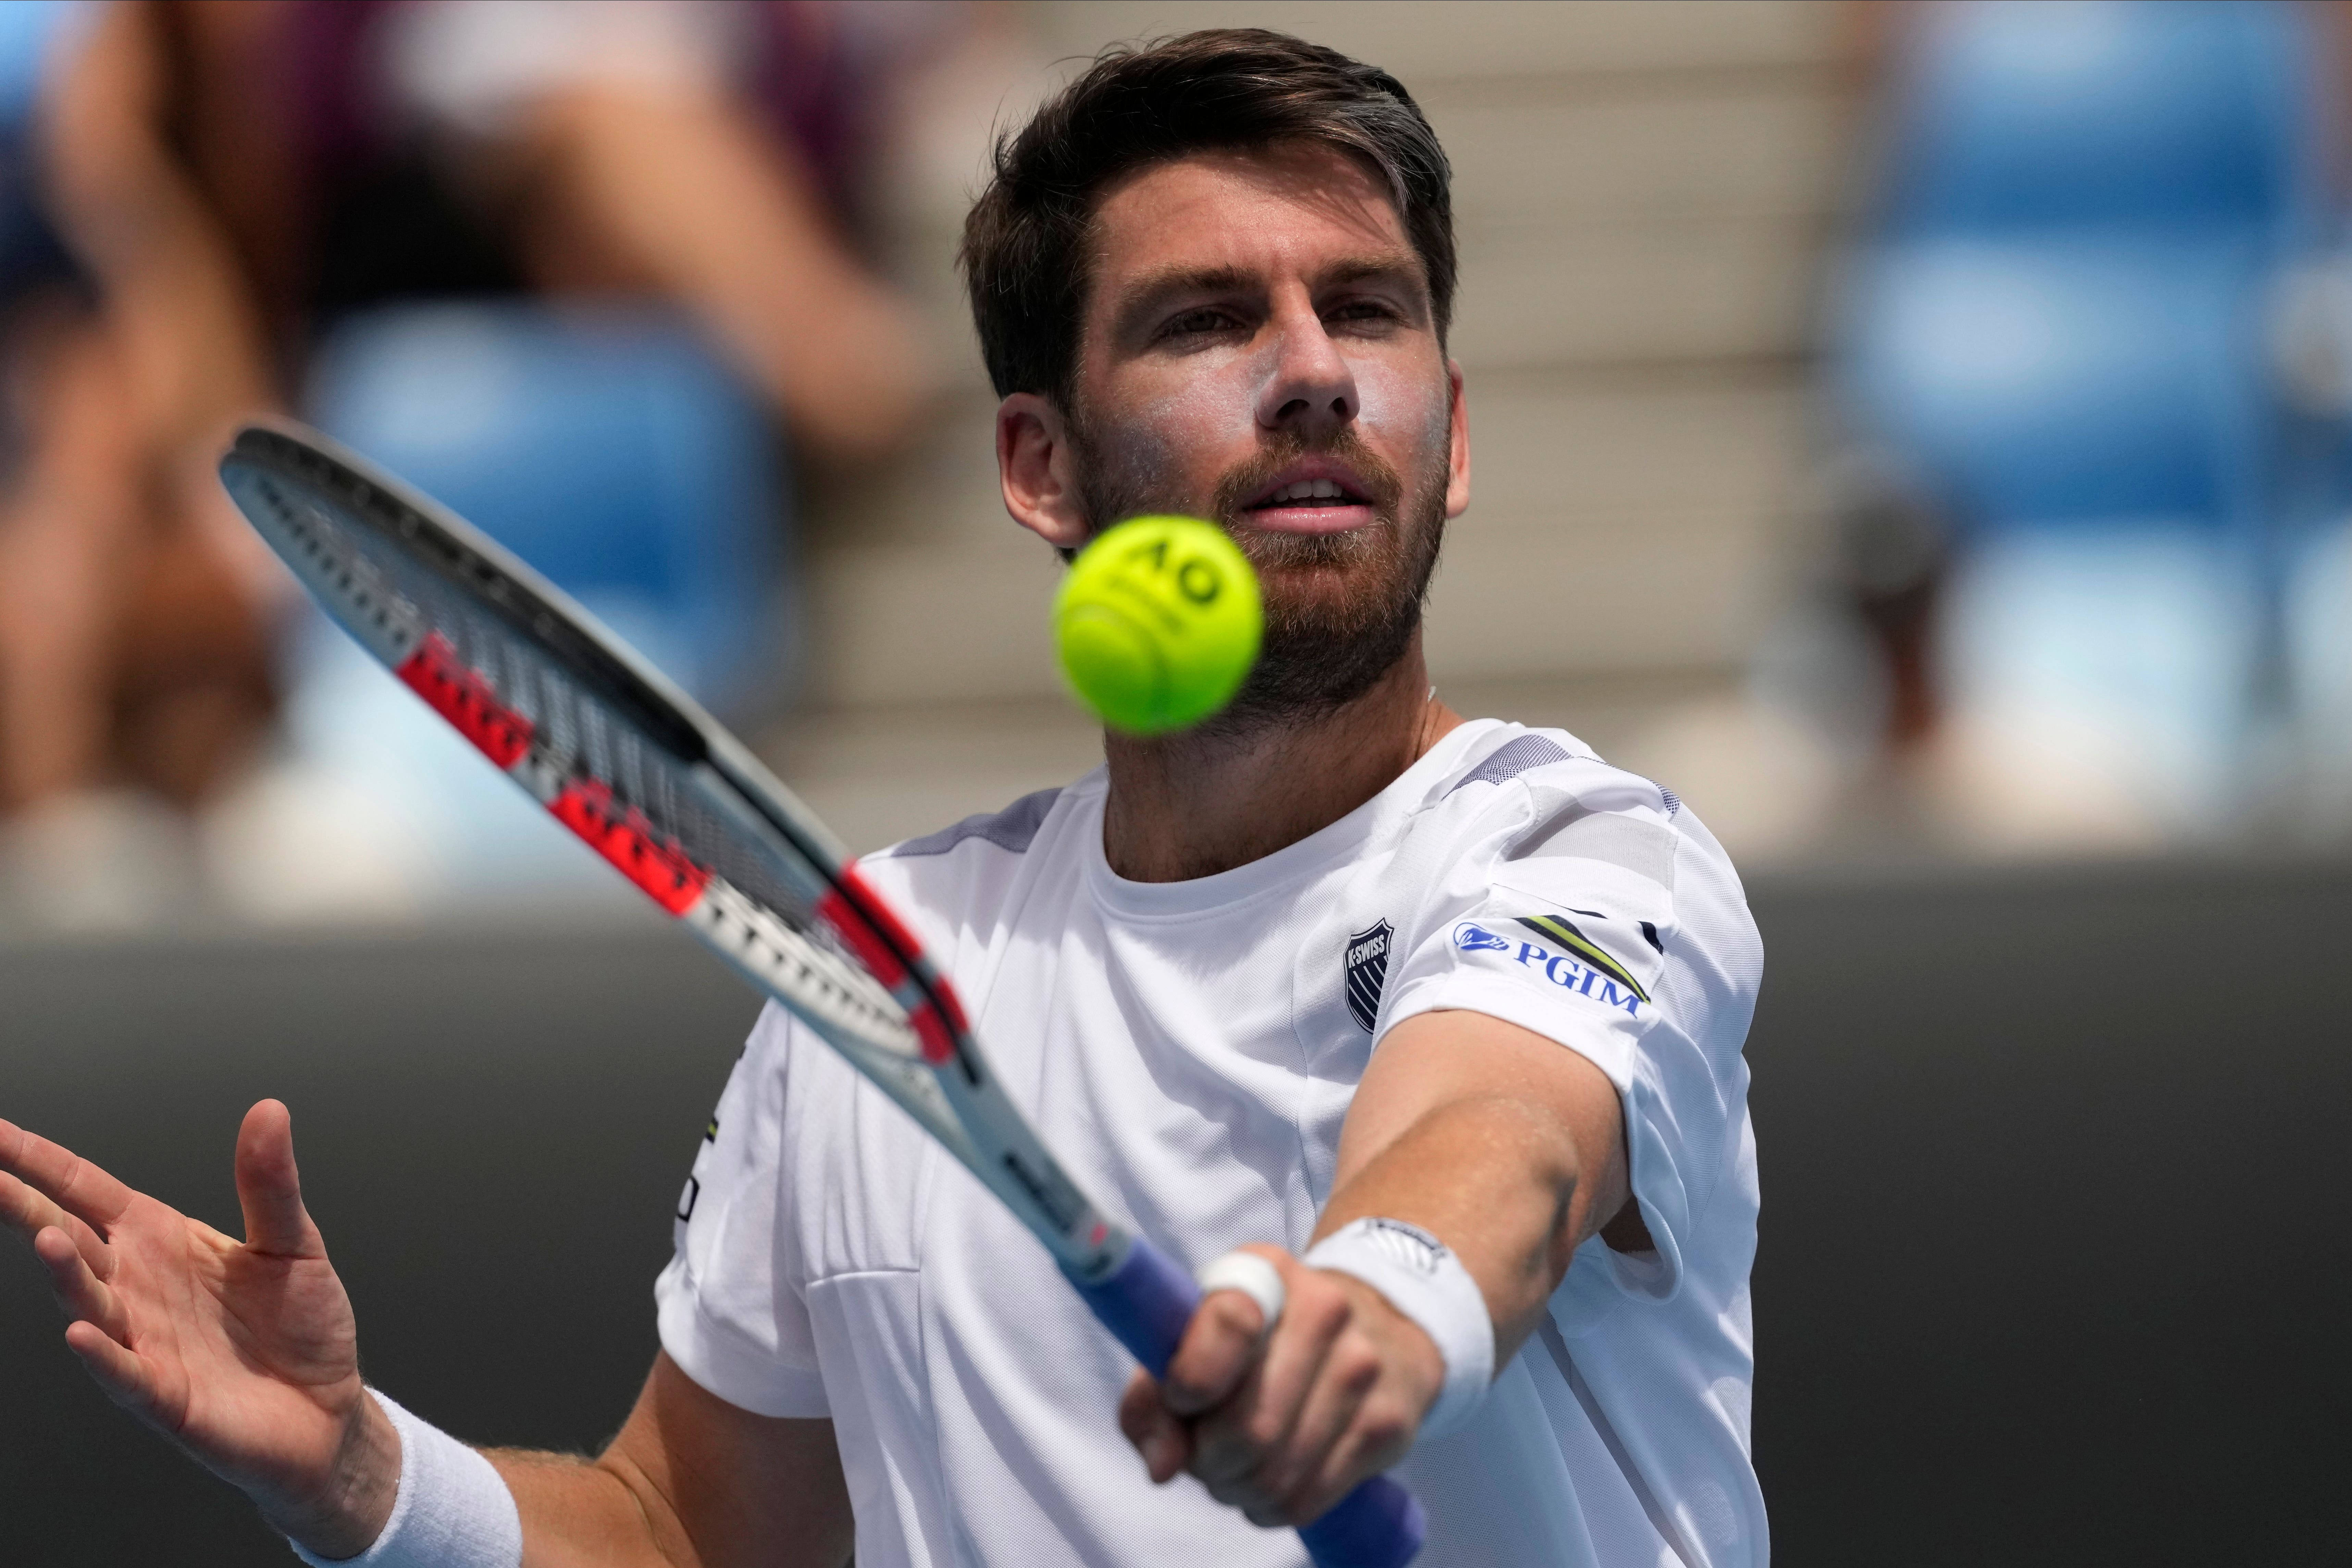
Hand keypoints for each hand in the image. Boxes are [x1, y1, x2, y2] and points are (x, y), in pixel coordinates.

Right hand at [0, 1100, 398, 1555]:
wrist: (328, 1406)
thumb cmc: (302, 1325)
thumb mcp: (292, 1242)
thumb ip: (270, 1182)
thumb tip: (269, 1110)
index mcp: (161, 1242)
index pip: (87, 1192)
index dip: (42, 1162)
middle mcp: (138, 1289)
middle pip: (71, 1242)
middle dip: (28, 1209)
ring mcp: (145, 1343)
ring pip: (91, 1304)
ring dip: (66, 1275)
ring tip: (46, 1238)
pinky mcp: (166, 1397)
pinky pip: (125, 1373)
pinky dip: (102, 1355)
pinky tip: (80, 1333)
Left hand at [1117, 1245, 1442, 1528]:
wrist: (1376, 1327)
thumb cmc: (1262, 1342)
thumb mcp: (1198, 1341)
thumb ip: (1153, 1399)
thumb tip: (1162, 1467)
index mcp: (1265, 1274)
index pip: (1229, 1323)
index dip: (1193, 1378)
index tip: (1181, 1399)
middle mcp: (1324, 1312)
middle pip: (1248, 1428)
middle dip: (1208, 1461)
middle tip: (1205, 1452)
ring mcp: (1363, 1370)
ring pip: (1275, 1475)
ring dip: (1237, 1489)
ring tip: (1237, 1467)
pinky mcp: (1388, 1425)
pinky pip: (1307, 1499)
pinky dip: (1271, 1507)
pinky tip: (1271, 1480)